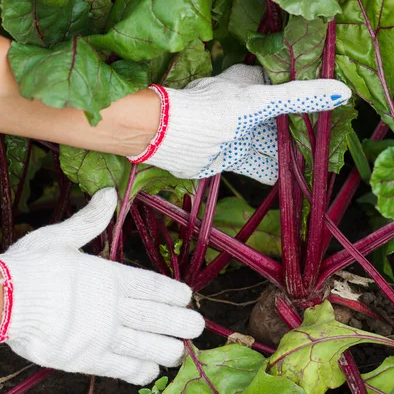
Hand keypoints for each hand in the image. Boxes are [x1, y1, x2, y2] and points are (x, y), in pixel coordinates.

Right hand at [0, 188, 203, 384]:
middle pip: (160, 318)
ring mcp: (101, 335)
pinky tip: (152, 371)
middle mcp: (112, 307)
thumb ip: (89, 220)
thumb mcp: (58, 238)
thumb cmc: (26, 268)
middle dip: (183, 324)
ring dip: (168, 350)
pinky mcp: (86, 359)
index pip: (155, 287)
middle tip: (196, 327)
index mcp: (109, 277)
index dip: (175, 294)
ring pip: (149, 347)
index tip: (187, 298)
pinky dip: (141, 372)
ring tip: (178, 350)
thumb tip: (109, 193)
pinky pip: (122, 369)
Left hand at [127, 65, 351, 183]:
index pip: (287, 88)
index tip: (333, 110)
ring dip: (291, 156)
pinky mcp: (232, 156)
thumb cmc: (215, 109)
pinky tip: (293, 181)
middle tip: (328, 143)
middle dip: (301, 133)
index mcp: (252, 84)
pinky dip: (274, 172)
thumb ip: (301, 97)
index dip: (309, 99)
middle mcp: (246, 107)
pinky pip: (259, 165)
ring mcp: (239, 133)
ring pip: (273, 145)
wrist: (169, 137)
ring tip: (317, 166)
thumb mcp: (263, 100)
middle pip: (282, 120)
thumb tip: (342, 93)